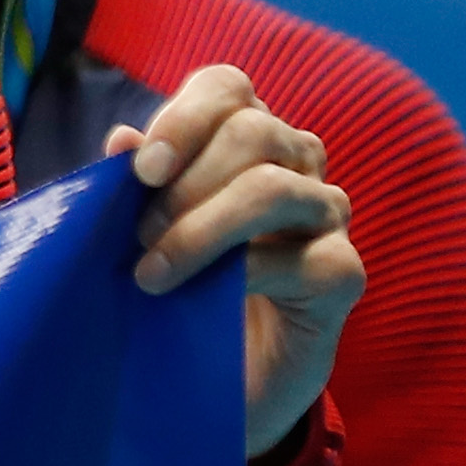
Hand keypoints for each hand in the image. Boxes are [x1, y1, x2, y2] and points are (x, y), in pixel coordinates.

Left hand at [113, 65, 360, 457]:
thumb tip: (121, 139)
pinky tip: (207, 300)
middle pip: (251, 131)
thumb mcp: (145, 232)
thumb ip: (136, 185)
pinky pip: (298, 259)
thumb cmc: (182, 286)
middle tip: (137, 237)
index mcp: (248, 136)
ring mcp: (328, 215)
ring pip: (272, 189)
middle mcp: (298, 163)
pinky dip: (241, 275)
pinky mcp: (344, 272)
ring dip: (200, 230)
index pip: (227, 88)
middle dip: (184, 184)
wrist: (224, 377)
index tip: (141, 171)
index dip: (182, 118)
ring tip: (152, 273)